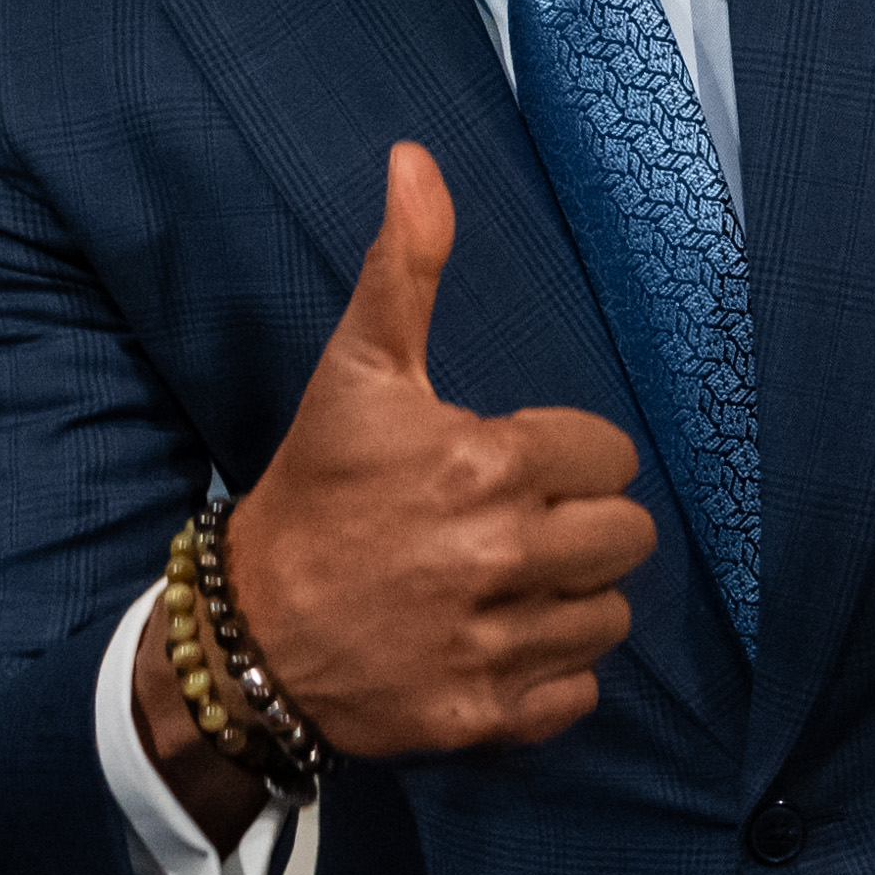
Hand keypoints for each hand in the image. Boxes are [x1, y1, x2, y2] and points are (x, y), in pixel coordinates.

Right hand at [218, 146, 655, 760]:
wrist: (248, 627)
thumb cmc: (315, 488)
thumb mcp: (357, 369)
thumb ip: (404, 264)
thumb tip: (415, 158)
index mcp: (487, 465)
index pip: (608, 457)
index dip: (574, 458)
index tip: (522, 466)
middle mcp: (501, 558)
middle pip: (626, 539)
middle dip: (586, 528)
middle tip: (527, 526)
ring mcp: (493, 644)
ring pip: (608, 619)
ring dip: (575, 602)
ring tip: (517, 586)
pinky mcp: (481, 717)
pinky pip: (577, 697)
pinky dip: (553, 678)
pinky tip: (505, 645)